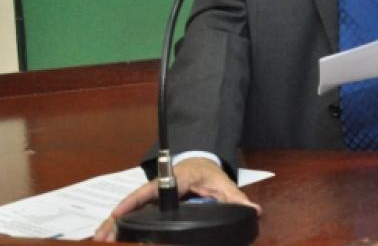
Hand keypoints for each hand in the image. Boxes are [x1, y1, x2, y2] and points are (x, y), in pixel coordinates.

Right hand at [93, 158, 260, 241]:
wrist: (200, 163)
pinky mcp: (151, 204)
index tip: (119, 212)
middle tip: (102, 236)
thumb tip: (254, 210)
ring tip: (100, 239)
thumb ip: (236, 198)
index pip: (153, 189)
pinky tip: (109, 237)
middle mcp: (160, 186)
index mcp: (176, 179)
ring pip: (130, 209)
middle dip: (117, 218)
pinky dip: (120, 224)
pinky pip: (134, 213)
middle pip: (135, 202)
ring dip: (114, 224)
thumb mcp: (223, 183)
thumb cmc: (208, 172)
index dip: (136, 200)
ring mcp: (154, 195)